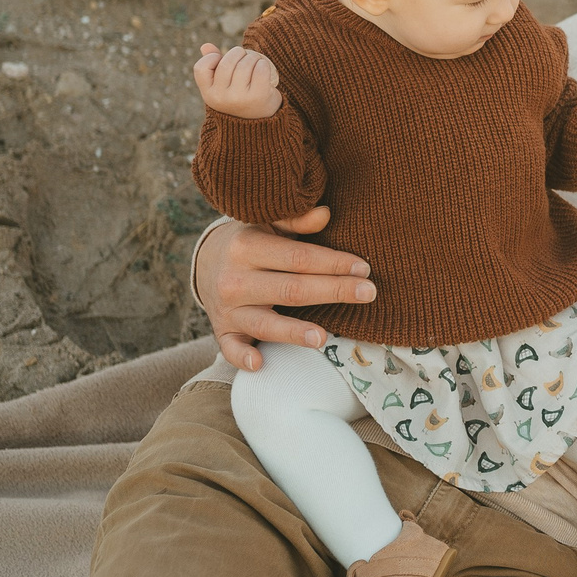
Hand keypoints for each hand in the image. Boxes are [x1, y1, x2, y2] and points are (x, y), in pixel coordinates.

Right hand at [193, 208, 375, 370]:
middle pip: (291, 289)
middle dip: (333, 291)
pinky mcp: (223, 331)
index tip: (363, 267)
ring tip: (323, 338)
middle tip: (369, 293)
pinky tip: (260, 363)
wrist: (207, 261)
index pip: (298, 258)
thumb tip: (325, 213)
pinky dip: (242, 357)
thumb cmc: (253, 241)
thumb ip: (296, 221)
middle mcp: (235, 280)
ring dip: (293, 332)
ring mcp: (228, 309)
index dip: (333, 263)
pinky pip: (230, 348)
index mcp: (247, 247)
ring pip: (265, 323)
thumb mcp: (268, 223)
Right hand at [194, 43, 281, 119]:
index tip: (221, 59)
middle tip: (244, 56)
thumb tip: (205, 46)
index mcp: (208, 93)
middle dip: (238, 53)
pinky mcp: (258, 96)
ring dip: (252, 57)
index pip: (201, 68)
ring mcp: (239, 98)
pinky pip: (260, 69)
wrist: (259, 122)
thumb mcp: (221, 85)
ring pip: (245, 64)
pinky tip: (262, 67)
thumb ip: (212, 65)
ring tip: (255, 61)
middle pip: (227, 62)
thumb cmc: (237, 96)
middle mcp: (221, 97)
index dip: (211, 58)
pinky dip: (263, 64)